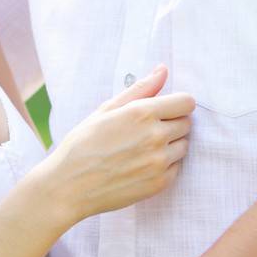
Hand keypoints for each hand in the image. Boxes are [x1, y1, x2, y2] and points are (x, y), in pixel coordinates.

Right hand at [29, 64, 192, 221]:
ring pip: (183, 146)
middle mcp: (155, 136)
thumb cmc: (83, 144)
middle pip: (186, 123)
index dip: (176, 104)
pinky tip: (141, 165)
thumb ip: (140, 88)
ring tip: (142, 149)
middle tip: (146, 131)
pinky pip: (176, 168)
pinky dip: (165, 166)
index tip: (163, 110)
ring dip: (170, 145)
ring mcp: (159, 162)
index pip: (187, 102)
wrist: (69, 186)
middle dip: (172, 123)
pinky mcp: (159, 183)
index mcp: (142, 113)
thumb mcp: (107, 109)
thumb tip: (163, 70)